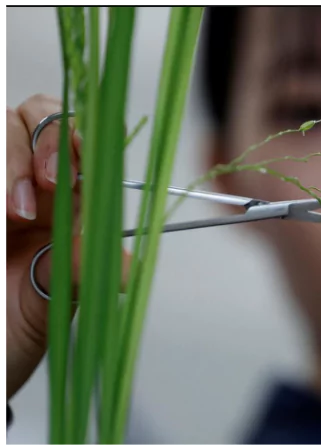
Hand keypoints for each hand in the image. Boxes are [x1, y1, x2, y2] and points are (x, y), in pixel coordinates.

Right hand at [6, 95, 129, 399]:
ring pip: (1, 125)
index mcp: (67, 199)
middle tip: (52, 184)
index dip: (81, 137)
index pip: (80, 138)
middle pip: (36, 115)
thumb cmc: (16, 324)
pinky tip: (0, 218)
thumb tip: (130, 271)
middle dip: (46, 141)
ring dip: (11, 163)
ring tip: (14, 214)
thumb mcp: (56, 298)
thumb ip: (82, 269)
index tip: (82, 163)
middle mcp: (30, 183)